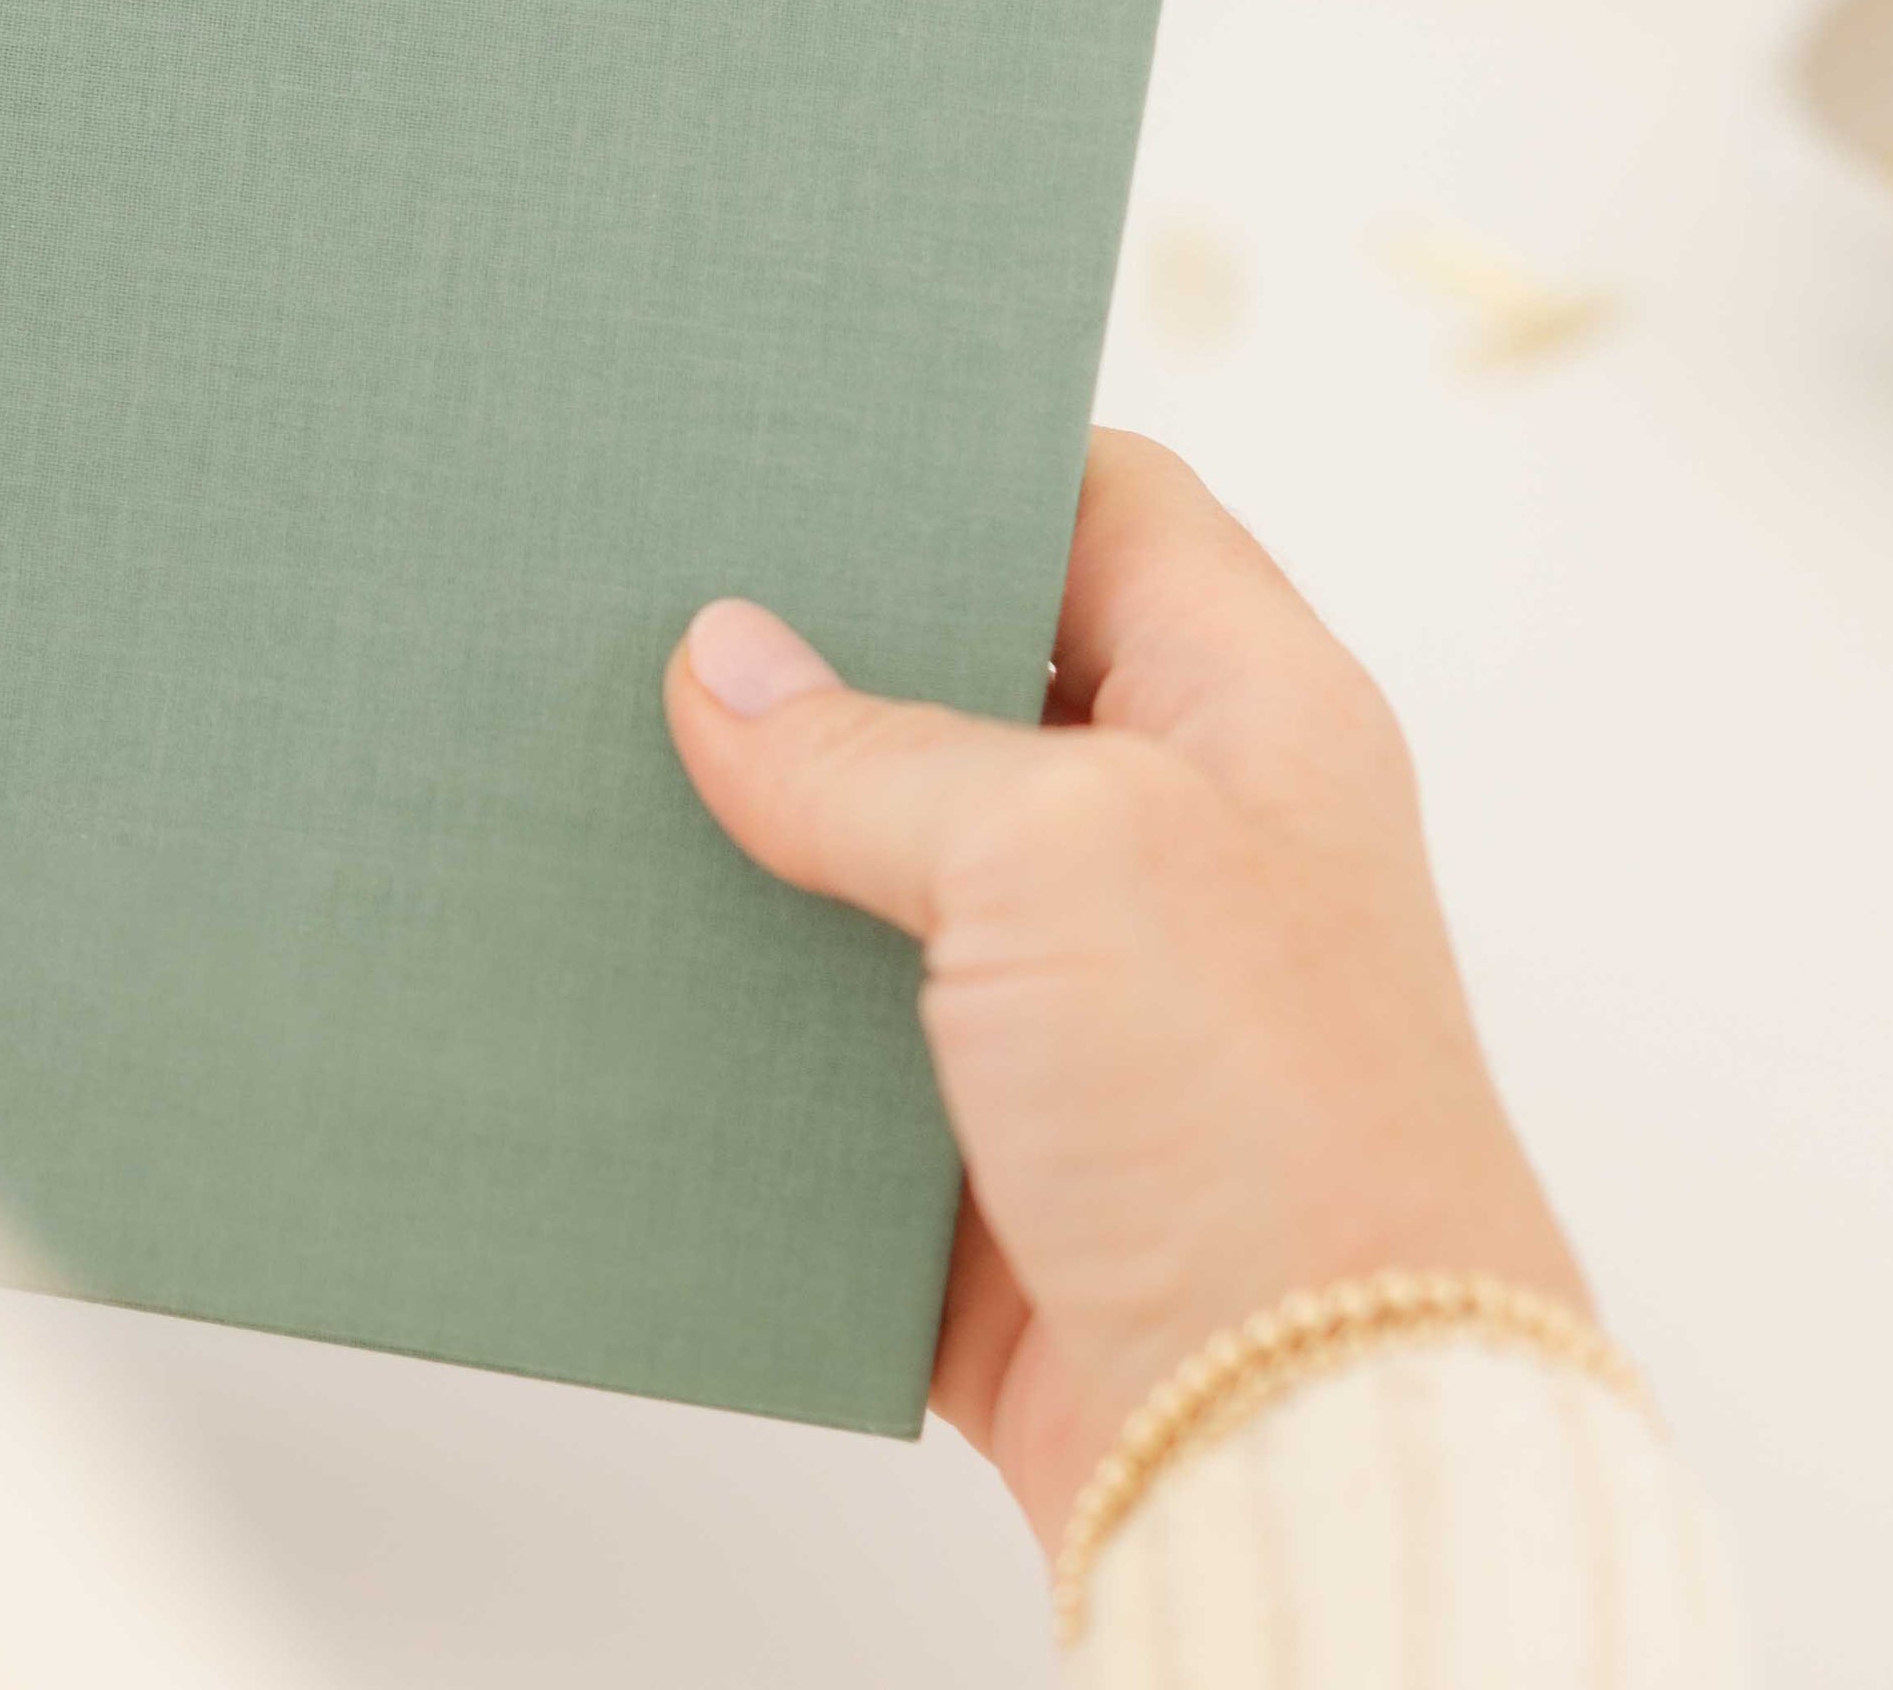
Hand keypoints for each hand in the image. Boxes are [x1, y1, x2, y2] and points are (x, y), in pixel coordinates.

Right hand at [663, 431, 1581, 1555]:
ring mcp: (1084, 993)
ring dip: (758, 832)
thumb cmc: (1262, 1125)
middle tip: (655, 585)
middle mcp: (1171, 833)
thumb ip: (874, 748)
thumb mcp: (1063, 855)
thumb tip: (721, 665)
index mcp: (1245, 708)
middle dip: (819, 647)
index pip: (1109, 506)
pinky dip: (745, 1004)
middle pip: (973, 677)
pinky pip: (842, 1031)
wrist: (1295, 1454)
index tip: (803, 437)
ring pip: (885, 859)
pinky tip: (626, 951)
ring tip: (596, 750)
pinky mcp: (995, 1137)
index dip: (967, 458)